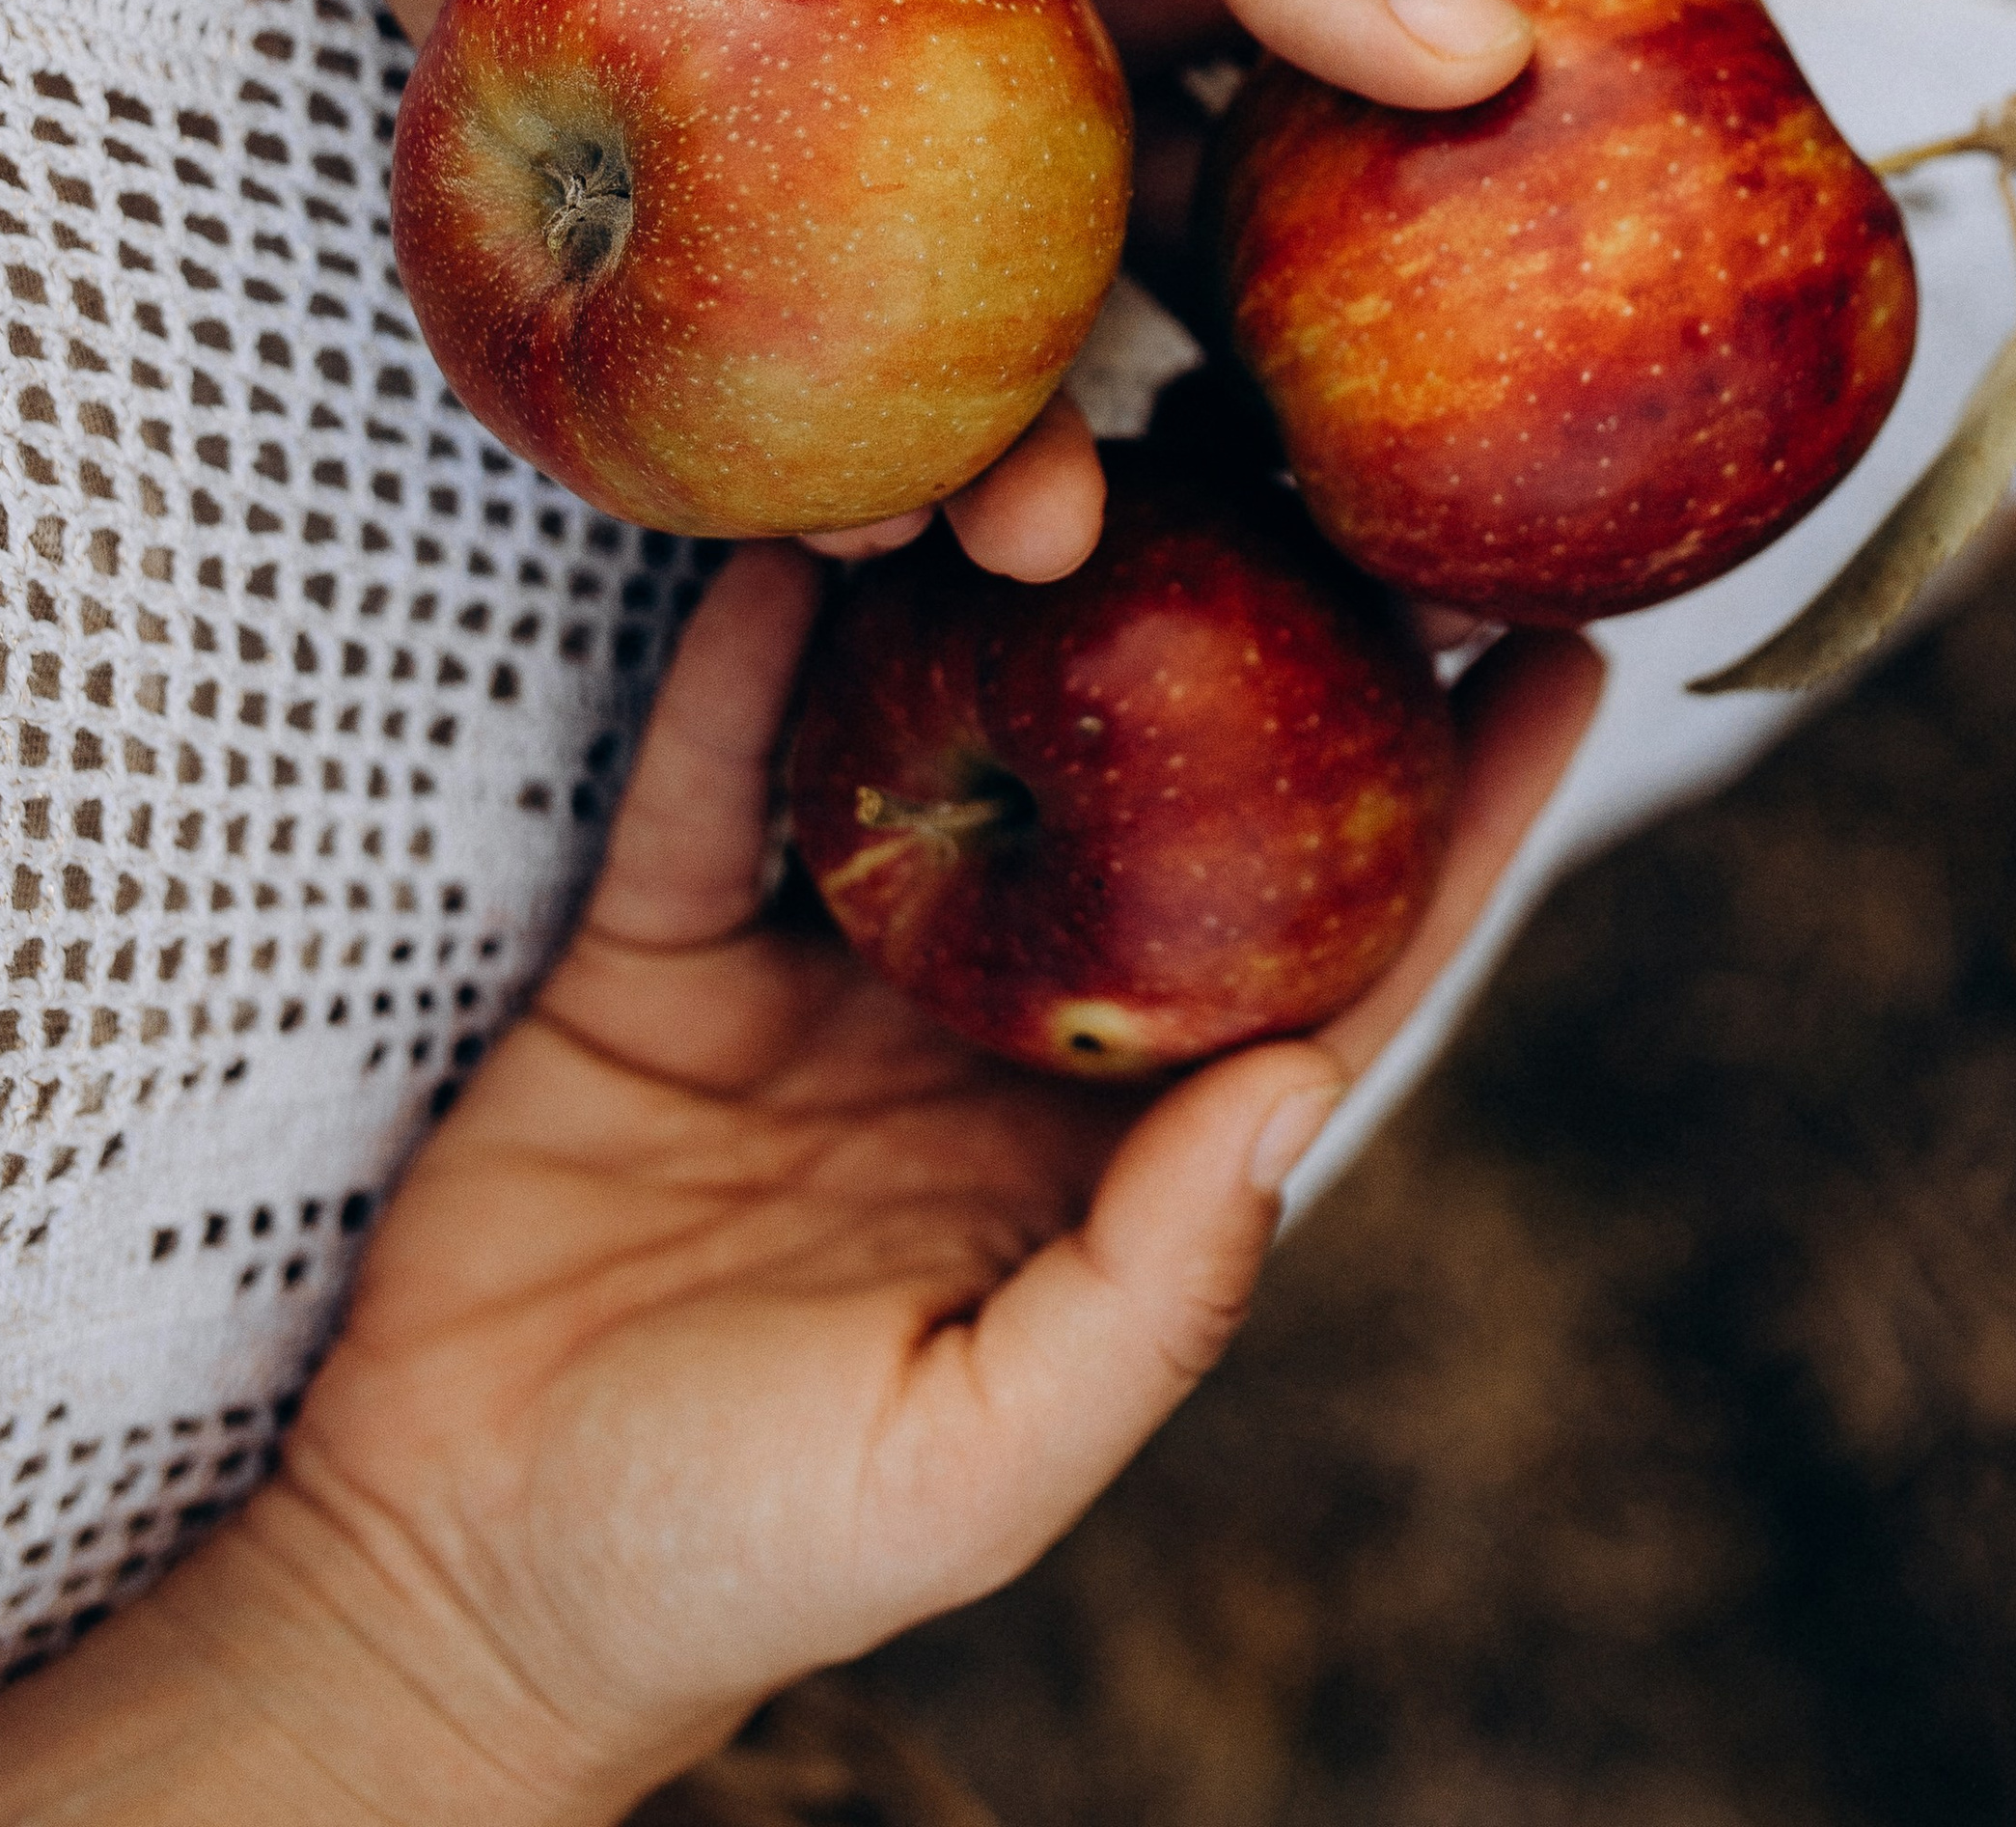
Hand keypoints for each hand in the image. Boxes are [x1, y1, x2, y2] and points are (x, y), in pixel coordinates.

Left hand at [0, 0, 1532, 587]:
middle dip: (1174, 411)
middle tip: (1227, 516)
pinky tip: (836, 514)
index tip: (1430, 401)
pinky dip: (802, 454)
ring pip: (938, 358)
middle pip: (1111, 285)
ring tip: (1021, 545)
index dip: (1350, 268)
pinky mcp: (659, 216)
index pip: (1270, 142)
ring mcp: (820, 166)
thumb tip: (1487, 56)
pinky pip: (748, 368)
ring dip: (994, 464)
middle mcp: (982, 87)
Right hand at [226, 552, 1602, 1821]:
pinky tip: (829, 523)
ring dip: (1008, 606)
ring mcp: (824, 976)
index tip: (1564, 662)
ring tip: (1104, 445)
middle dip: (1260, 647)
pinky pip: (721, 766)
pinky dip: (760, 648)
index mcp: (1095, 1165)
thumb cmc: (734, 1560)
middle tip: (1350, 472)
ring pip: (940, 739)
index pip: (1316, 973)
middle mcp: (985, 1039)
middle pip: (1154, 811)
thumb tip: (1295, 1087)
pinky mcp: (658, 945)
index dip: (1450, 829)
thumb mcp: (964, 1468)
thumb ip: (1144, 1295)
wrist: (450, 1571)